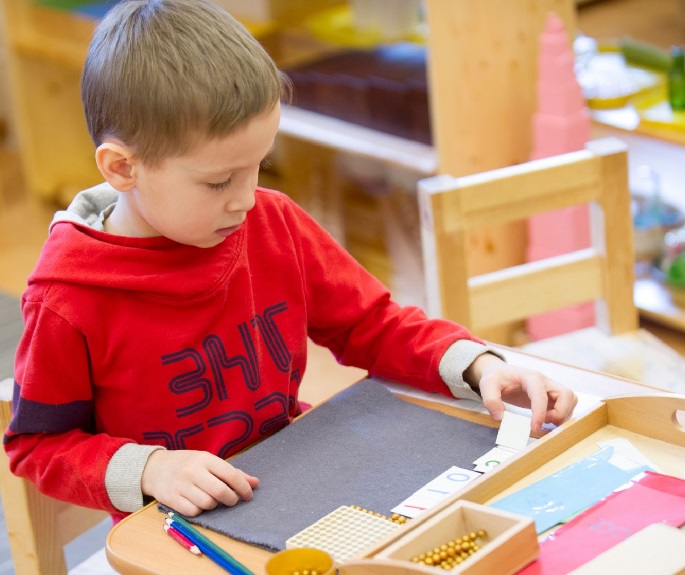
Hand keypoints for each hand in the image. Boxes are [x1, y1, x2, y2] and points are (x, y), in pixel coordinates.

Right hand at [141, 449, 258, 516]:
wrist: (154, 468)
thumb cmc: (188, 464)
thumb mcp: (209, 462)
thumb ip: (232, 472)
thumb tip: (256, 483)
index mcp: (205, 459)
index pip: (230, 474)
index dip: (243, 487)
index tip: (248, 495)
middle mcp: (193, 471)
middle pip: (220, 491)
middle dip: (231, 499)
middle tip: (233, 500)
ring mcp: (181, 485)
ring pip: (208, 503)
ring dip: (215, 505)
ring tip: (212, 499)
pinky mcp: (171, 499)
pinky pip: (194, 511)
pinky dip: (200, 511)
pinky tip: (199, 503)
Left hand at [465, 353, 577, 432]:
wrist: (499, 374)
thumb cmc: (495, 378)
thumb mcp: (487, 385)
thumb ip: (491, 400)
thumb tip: (500, 418)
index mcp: (530, 377)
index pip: (541, 395)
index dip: (540, 413)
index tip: (533, 428)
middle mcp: (545, 382)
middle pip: (567, 395)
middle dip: (560, 413)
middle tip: (544, 423)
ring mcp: (550, 389)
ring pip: (571, 400)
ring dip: (563, 415)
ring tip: (545, 422)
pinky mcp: (551, 397)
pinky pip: (566, 406)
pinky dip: (562, 416)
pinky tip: (547, 422)